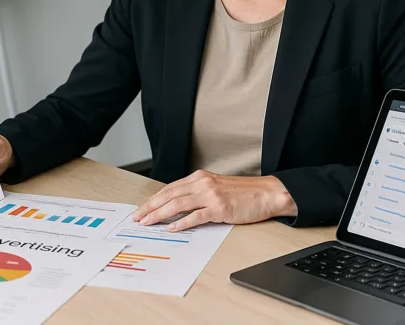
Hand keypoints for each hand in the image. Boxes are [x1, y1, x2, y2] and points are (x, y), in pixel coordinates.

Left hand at [131, 170, 296, 231]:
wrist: (267, 193)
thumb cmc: (243, 193)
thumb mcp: (216, 187)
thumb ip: (198, 193)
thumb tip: (177, 206)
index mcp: (200, 177)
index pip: (170, 188)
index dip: (154, 199)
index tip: (142, 209)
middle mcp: (202, 183)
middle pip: (169, 195)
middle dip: (150, 207)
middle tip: (137, 217)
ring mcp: (211, 195)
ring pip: (177, 204)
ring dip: (159, 214)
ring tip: (148, 222)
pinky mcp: (220, 208)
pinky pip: (196, 216)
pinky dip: (181, 222)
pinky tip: (172, 228)